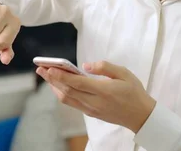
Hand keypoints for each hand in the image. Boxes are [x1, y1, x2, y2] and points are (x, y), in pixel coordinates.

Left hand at [37, 61, 156, 132]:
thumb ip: (105, 67)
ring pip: (67, 99)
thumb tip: (85, 66)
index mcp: (104, 91)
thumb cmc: (134, 92)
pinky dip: (62, 93)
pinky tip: (59, 86)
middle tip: (41, 68)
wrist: (140, 115)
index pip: (77, 83)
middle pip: (67, 91)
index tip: (49, 68)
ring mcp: (91, 109)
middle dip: (52, 79)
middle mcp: (94, 102)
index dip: (61, 76)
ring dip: (54, 87)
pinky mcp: (91, 112)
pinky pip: (72, 103)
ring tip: (46, 75)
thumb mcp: (124, 73)